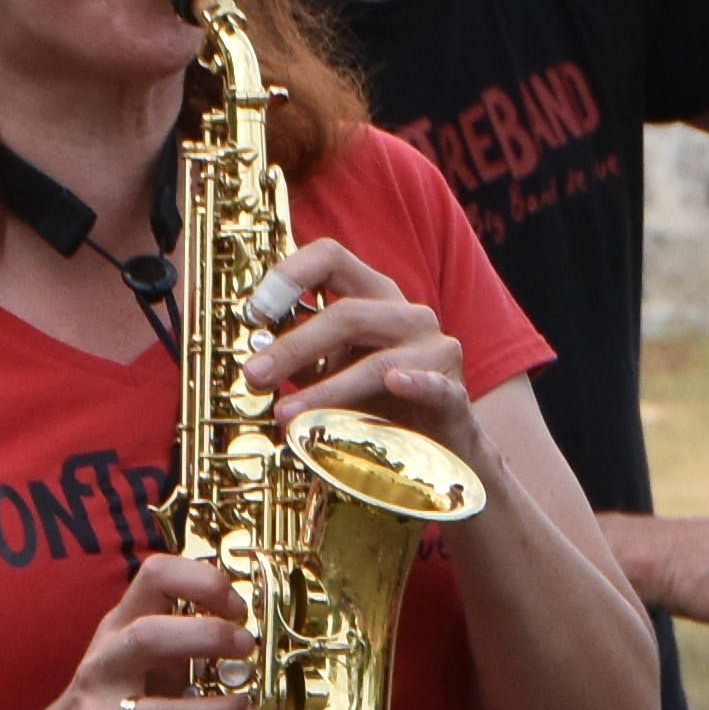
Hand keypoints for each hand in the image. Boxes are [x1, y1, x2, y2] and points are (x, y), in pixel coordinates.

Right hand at [38, 551, 257, 709]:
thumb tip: (242, 629)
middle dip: (207, 636)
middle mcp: (103, 666)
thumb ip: (177, 643)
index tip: (237, 609)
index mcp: (116, 629)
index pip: (155, 576)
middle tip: (245, 648)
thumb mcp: (133, 660)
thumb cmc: (106, 706)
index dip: (204, 582)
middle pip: (149, 636)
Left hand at [234, 238, 477, 460]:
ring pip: (375, 361)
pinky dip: (415, 383)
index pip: (331, 258)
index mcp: (374, 297)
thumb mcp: (333, 372)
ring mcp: (434, 350)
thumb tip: (255, 354)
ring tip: (288, 414)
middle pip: (346, 313)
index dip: (290, 275)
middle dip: (295, 346)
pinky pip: (434, 385)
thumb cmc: (379, 403)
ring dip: (327, 388)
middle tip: (255, 375)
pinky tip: (396, 383)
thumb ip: (300, 359)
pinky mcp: (453, 392)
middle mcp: (407, 314)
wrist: (437, 451)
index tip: (254, 313)